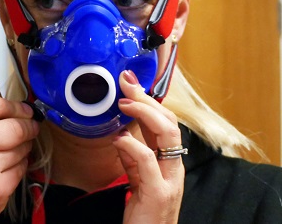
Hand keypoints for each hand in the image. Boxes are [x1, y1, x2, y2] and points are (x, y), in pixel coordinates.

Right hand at [0, 95, 39, 222]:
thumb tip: (11, 111)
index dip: (15, 106)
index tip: (24, 109)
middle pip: (15, 125)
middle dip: (28, 126)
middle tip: (31, 127)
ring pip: (21, 149)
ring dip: (22, 149)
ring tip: (7, 153)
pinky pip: (20, 171)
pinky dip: (16, 169)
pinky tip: (0, 171)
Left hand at [114, 70, 184, 223]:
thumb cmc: (143, 214)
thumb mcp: (137, 179)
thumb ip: (133, 158)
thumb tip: (122, 134)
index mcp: (168, 163)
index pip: (164, 122)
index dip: (148, 100)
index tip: (130, 82)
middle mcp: (173, 168)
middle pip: (169, 122)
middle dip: (148, 99)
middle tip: (126, 83)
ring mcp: (169, 179)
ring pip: (167, 135)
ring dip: (144, 113)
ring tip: (123, 103)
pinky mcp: (158, 193)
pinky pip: (148, 161)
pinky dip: (132, 145)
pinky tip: (119, 139)